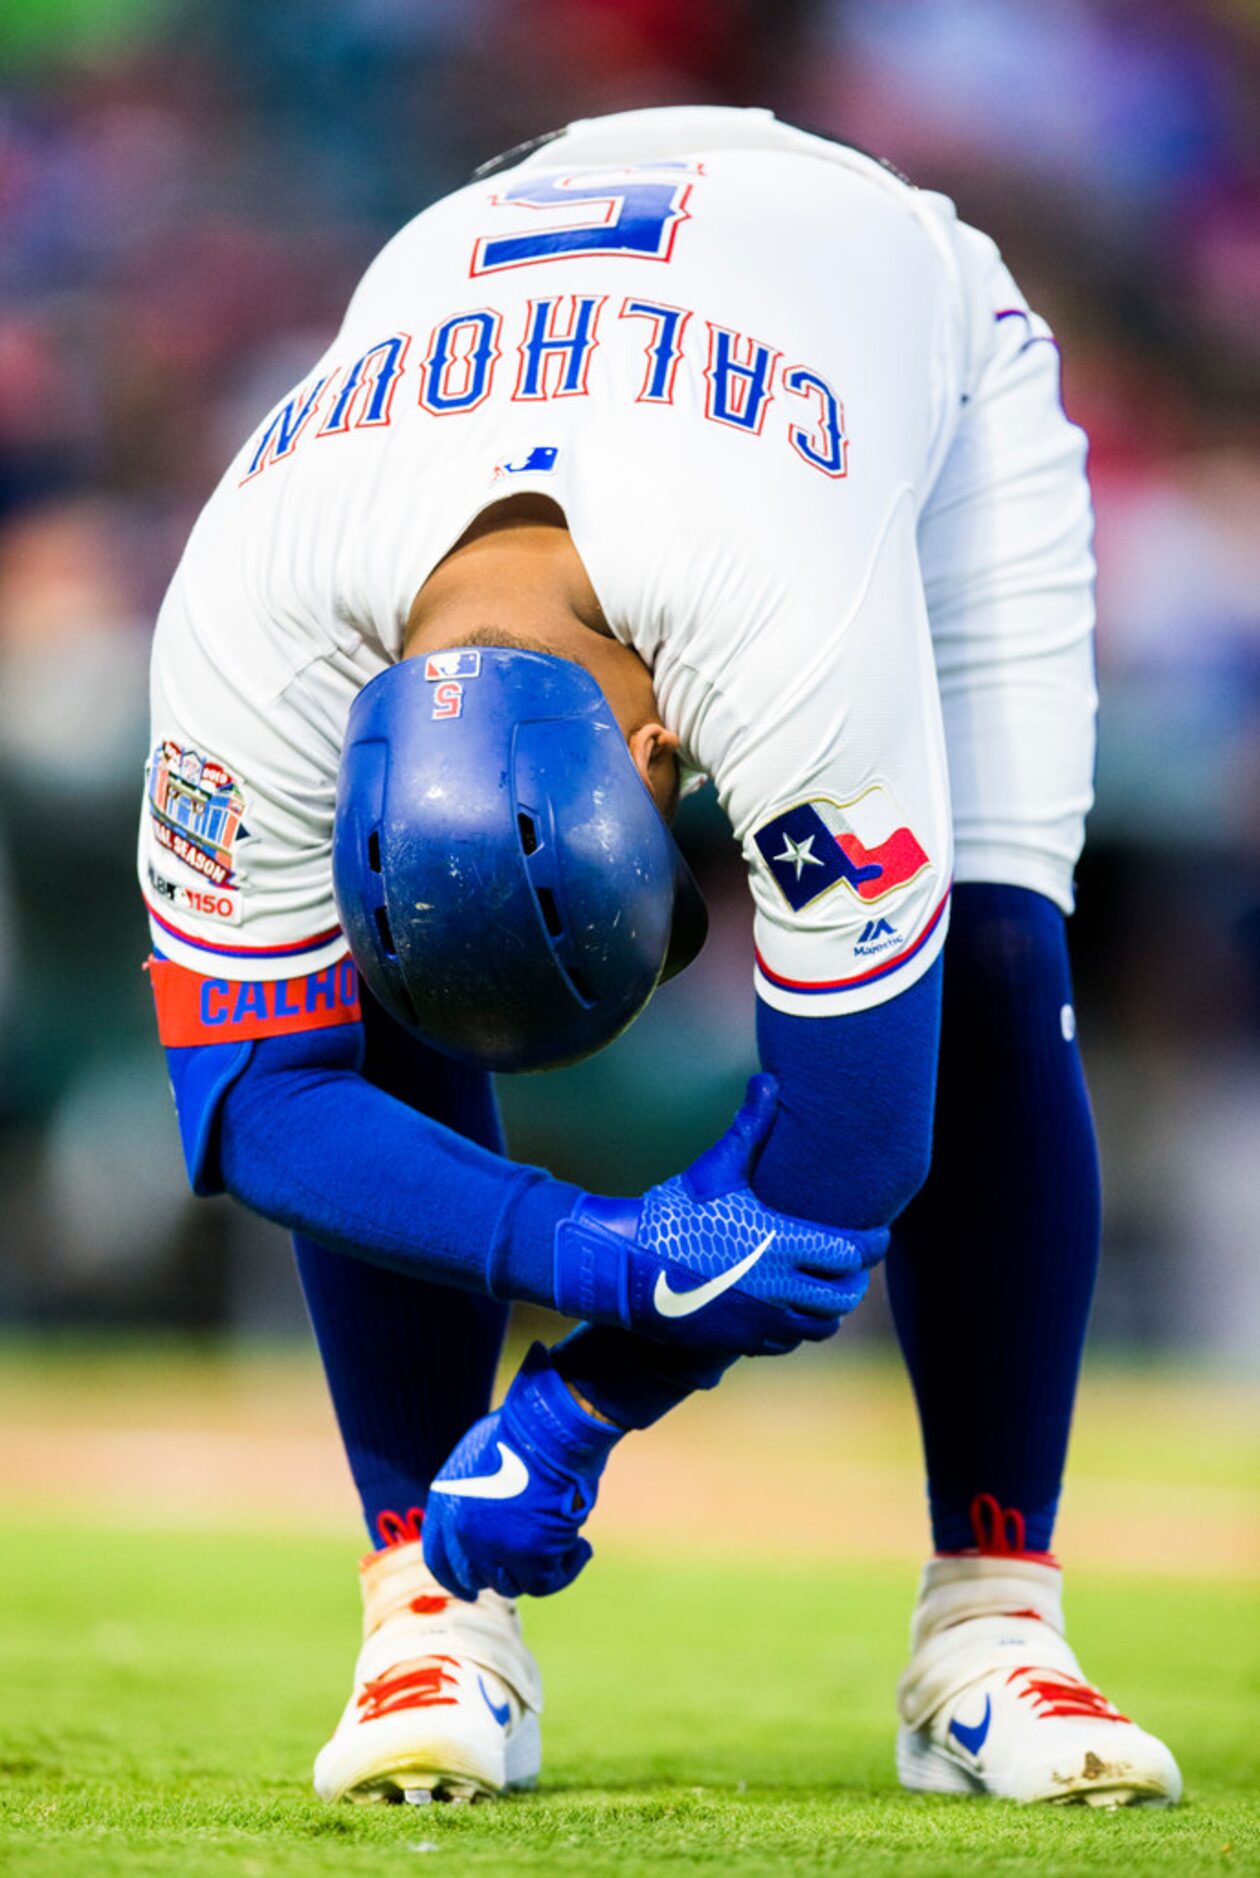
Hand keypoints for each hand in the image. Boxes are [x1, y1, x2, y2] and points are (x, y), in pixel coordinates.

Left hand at [424, 1342, 621, 1600]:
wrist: (549, 1430)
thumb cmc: (522, 1431)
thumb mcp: (479, 1457)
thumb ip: (474, 1495)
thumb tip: (487, 1515)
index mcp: (445, 1507)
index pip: (440, 1561)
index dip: (457, 1578)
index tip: (474, 1590)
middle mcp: (463, 1535)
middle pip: (477, 1577)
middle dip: (502, 1574)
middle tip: (529, 1565)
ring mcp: (495, 1550)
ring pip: (513, 1583)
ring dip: (538, 1568)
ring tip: (567, 1542)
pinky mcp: (530, 1558)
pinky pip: (548, 1581)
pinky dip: (568, 1568)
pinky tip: (582, 1546)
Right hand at [553, 1075, 886, 1355]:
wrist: (626, 1267)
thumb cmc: (674, 1212)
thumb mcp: (716, 1168)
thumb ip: (750, 1127)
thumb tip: (768, 1080)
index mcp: (781, 1243)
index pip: (852, 1253)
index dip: (873, 1243)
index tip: (878, 1234)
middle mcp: (779, 1287)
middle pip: (845, 1295)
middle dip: (854, 1278)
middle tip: (851, 1262)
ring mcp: (762, 1320)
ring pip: (823, 1326)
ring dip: (830, 1307)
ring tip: (825, 1286)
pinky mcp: (742, 1341)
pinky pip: (790, 1342)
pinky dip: (798, 1326)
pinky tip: (788, 1305)